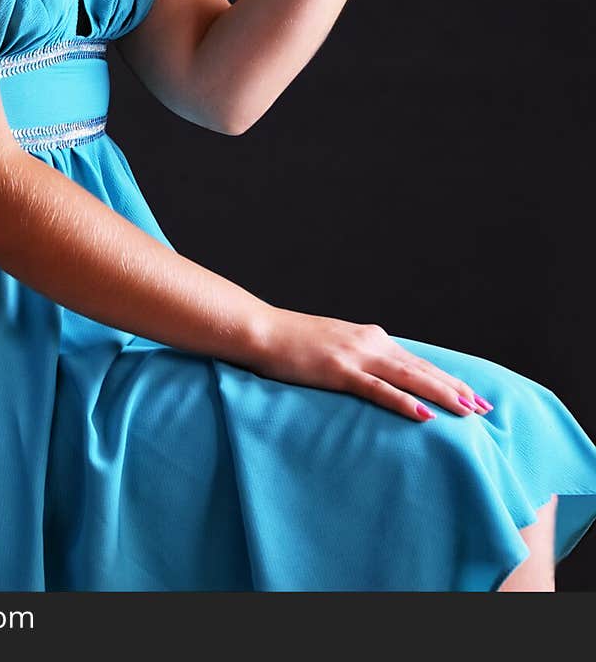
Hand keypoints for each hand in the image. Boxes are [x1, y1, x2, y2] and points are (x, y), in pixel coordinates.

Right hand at [249, 306, 492, 422]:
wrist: (261, 330)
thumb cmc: (292, 342)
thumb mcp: (332, 347)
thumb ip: (357, 359)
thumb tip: (376, 377)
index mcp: (370, 337)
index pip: (418, 362)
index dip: (448, 379)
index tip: (473, 396)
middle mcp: (370, 342)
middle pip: (422, 370)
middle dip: (456, 390)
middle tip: (485, 410)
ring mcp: (355, 355)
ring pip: (409, 378)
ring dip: (441, 395)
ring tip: (468, 412)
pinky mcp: (338, 371)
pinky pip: (378, 390)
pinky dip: (403, 402)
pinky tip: (424, 415)